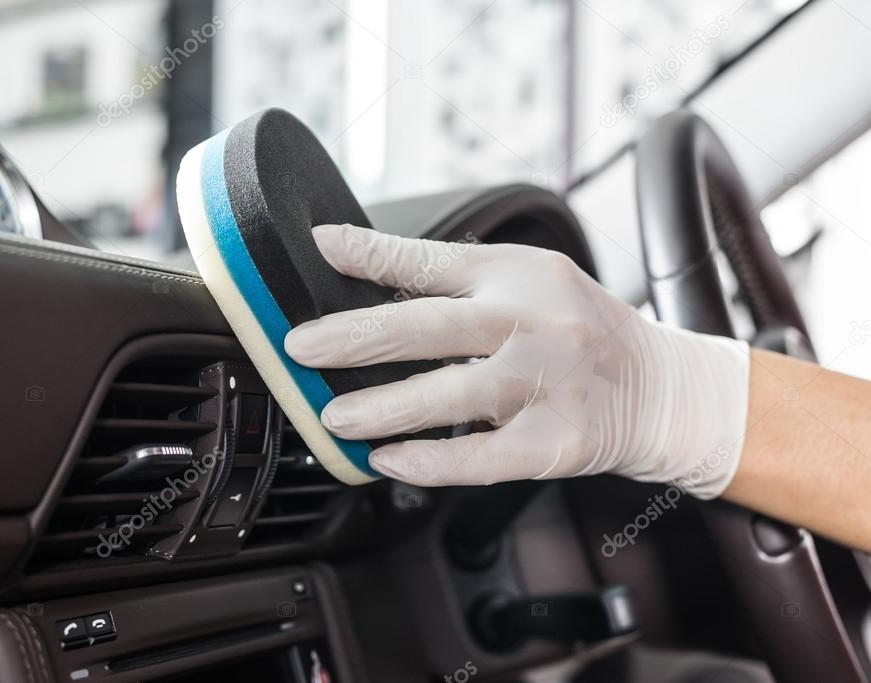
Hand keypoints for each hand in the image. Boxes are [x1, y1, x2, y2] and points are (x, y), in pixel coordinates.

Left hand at [284, 224, 750, 497]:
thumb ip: (461, 281)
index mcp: (520, 275)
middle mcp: (535, 322)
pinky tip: (389, 460)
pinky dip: (431, 460)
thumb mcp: (531, 281)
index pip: (433, 260)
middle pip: (430, 327)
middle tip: (300, 348)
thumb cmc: (582, 330)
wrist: (664, 388)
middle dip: (356, 338)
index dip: (372, 253)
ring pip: (451, 396)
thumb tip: (372, 272)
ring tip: (334, 416)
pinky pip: (483, 456)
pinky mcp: (558, 443)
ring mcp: (549, 384)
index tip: (321, 246)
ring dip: (383, 408)